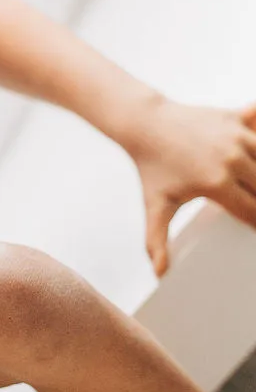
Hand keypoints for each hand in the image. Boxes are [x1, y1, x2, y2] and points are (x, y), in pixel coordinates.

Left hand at [127, 98, 255, 276]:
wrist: (145, 126)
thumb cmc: (152, 169)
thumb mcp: (155, 206)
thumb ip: (157, 241)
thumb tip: (159, 273)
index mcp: (216, 183)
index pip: (253, 212)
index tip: (253, 231)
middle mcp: (232, 159)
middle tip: (251, 207)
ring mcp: (237, 136)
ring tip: (252, 188)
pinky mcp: (237, 118)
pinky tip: (252, 161)